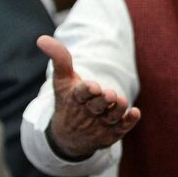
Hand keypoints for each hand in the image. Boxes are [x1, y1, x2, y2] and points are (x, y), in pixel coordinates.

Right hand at [36, 35, 140, 158]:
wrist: (68, 138)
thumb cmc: (68, 102)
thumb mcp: (62, 81)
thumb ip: (59, 58)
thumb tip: (41, 39)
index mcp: (75, 99)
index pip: (80, 94)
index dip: (87, 90)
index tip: (93, 86)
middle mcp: (87, 113)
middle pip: (97, 106)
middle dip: (103, 100)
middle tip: (110, 94)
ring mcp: (100, 124)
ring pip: (111, 117)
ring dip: (117, 109)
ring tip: (122, 101)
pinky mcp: (112, 132)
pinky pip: (122, 128)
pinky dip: (129, 122)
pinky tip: (135, 112)